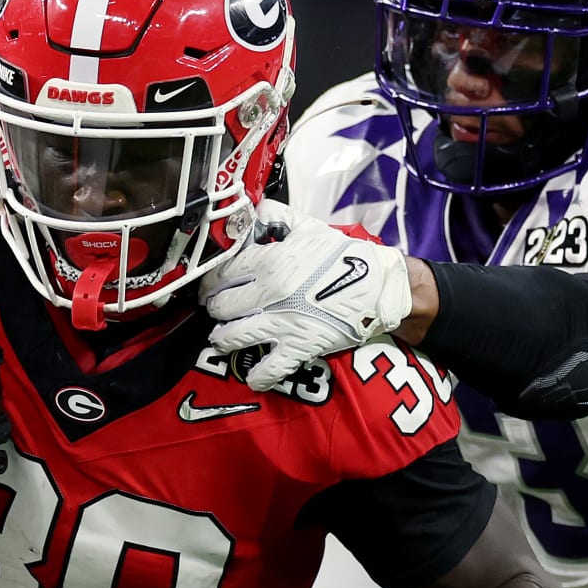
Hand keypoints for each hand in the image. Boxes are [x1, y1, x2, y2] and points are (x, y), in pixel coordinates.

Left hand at [201, 199, 411, 391]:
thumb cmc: (344, 257)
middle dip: (215, 308)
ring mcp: (282, 322)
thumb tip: (253, 211)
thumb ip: (276, 217)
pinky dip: (257, 375)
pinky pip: (269, 368)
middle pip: (220, 306)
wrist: (378, 284)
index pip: (221, 273)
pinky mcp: (300, 346)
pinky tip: (253, 376)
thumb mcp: (309, 227)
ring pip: (232, 336)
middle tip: (217, 310)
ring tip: (221, 339)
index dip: (210, 281)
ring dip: (222, 339)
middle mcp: (269, 293)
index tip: (209, 287)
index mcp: (268, 262)